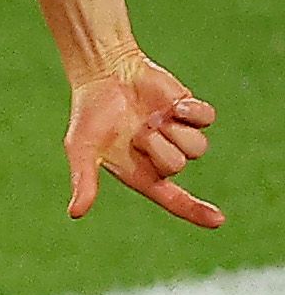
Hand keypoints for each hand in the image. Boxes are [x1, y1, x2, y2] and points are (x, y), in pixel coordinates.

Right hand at [64, 53, 220, 229]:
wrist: (106, 73)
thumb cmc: (89, 114)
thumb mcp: (80, 149)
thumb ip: (83, 180)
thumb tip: (75, 214)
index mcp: (141, 173)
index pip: (173, 198)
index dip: (195, 210)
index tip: (218, 221)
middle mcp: (163, 157)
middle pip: (180, 165)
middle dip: (159, 148)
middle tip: (139, 131)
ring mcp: (179, 134)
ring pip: (199, 146)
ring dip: (175, 131)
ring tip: (154, 117)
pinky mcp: (190, 111)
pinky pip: (207, 119)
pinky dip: (193, 112)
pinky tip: (174, 105)